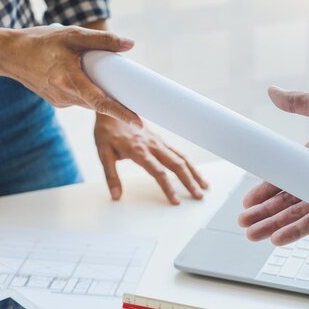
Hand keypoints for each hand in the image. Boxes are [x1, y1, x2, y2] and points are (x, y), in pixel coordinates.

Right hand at [0, 25, 141, 125]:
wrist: (8, 54)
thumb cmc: (40, 41)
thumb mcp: (72, 34)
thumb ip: (102, 40)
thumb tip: (131, 45)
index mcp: (69, 80)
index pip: (100, 101)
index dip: (121, 112)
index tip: (139, 121)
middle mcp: (65, 96)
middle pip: (99, 103)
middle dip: (119, 103)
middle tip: (140, 99)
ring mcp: (60, 101)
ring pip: (90, 102)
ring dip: (104, 96)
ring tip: (118, 86)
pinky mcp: (57, 101)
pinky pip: (80, 99)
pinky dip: (90, 92)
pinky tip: (90, 80)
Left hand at [94, 113, 208, 203]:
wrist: (112, 107)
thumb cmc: (107, 132)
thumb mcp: (103, 154)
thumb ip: (111, 176)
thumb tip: (116, 196)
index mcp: (138, 151)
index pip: (158, 172)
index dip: (168, 187)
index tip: (176, 201)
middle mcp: (153, 145)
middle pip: (176, 165)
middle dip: (189, 182)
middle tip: (199, 196)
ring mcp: (159, 142)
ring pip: (181, 158)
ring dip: (194, 172)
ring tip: (204, 186)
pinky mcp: (161, 140)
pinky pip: (178, 152)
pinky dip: (189, 164)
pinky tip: (194, 172)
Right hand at [238, 86, 308, 245]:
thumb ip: (296, 102)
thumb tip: (271, 90)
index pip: (282, 179)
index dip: (264, 190)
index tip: (247, 200)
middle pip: (285, 201)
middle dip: (263, 213)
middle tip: (243, 223)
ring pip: (296, 215)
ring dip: (273, 225)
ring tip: (252, 235)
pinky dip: (296, 231)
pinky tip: (278, 239)